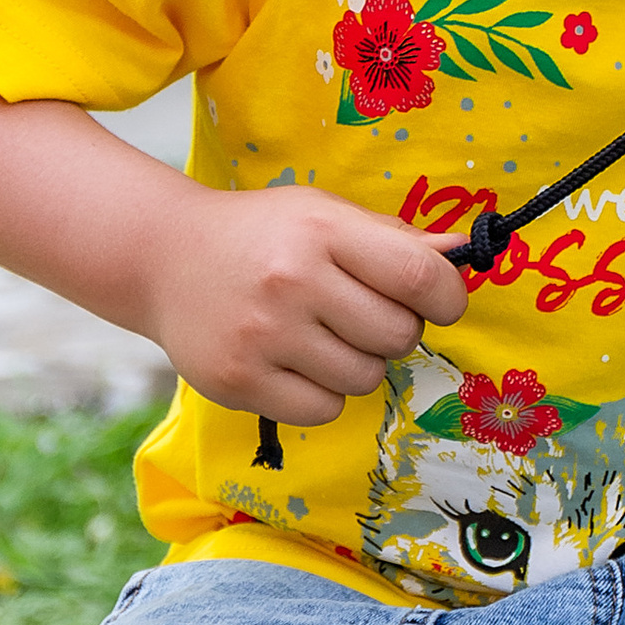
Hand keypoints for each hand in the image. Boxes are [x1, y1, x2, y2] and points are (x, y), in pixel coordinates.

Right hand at [151, 184, 466, 426]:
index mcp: (322, 230)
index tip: (440, 303)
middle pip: (398, 335)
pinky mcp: (239, 381)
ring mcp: (263, 335)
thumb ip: (394, 239)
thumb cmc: (262, 235)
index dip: (448, 297)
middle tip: (363, 316)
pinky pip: (323, 410)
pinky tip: (297, 363)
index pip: (419, 276)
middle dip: (396, 330)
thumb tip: (461, 255)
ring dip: (359, 364)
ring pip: (365, 378)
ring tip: (323, 337)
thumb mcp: (325, 214)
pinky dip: (323, 395)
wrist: (163, 258)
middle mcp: (292, 280)